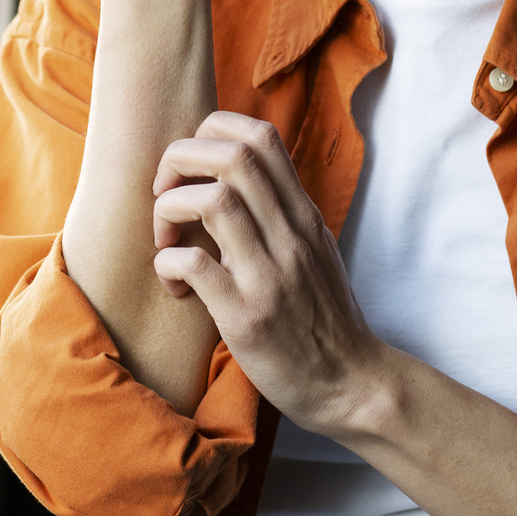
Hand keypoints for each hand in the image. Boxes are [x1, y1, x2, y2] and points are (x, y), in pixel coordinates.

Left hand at [150, 111, 386, 432]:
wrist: (351, 383)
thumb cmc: (322, 317)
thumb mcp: (313, 250)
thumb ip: (281, 213)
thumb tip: (237, 180)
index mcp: (303, 215)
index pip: (261, 135)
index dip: (212, 131)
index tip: (193, 166)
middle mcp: (290, 235)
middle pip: (232, 156)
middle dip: (180, 159)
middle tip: (166, 193)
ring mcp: (270, 275)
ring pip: (212, 201)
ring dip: (170, 210)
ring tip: (166, 240)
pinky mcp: (247, 317)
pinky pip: (194, 265)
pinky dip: (168, 264)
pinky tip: (175, 285)